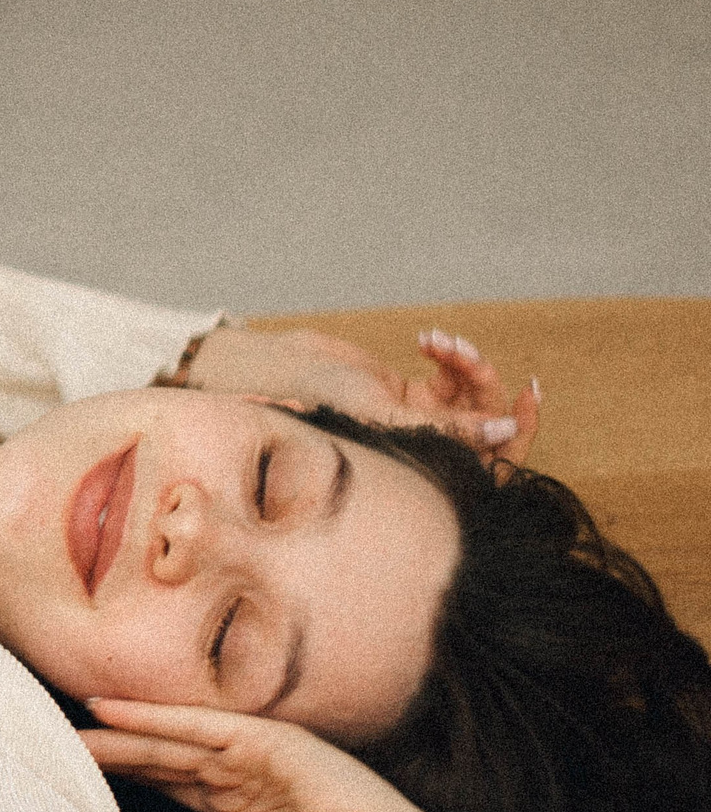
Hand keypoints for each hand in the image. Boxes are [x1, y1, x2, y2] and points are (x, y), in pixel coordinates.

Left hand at [80, 697, 440, 811]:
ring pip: (174, 739)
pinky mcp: (272, 742)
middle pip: (162, 758)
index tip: (67, 777)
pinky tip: (111, 710)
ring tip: (73, 727)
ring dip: (122, 731)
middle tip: (56, 746)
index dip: (120, 777)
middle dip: (112, 751)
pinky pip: (202, 726)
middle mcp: (243, 774)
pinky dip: (155, 716)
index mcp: (235, 806)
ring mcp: (258, 755)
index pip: (165, 784)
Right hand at [184, 325, 539, 465]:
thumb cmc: (322, 400)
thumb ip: (449, 427)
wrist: (282, 371)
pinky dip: (448, 354)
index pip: (493, 463)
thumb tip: (507, 429)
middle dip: (484, 385)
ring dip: (463, 362)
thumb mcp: (388, 414)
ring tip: (437, 342)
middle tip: (469, 357)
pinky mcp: (414, 397)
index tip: (528, 394)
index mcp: (426, 471)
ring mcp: (425, 424)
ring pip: (473, 396)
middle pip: (491, 425)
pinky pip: (454, 376)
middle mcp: (430, 451)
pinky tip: (427, 340)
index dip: (519, 434)